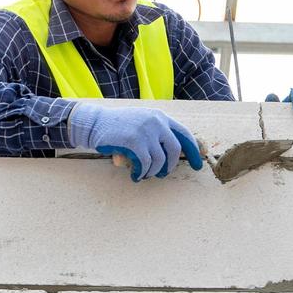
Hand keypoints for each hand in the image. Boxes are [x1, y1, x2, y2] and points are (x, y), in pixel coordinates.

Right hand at [68, 104, 203, 181]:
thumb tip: (173, 155)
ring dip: (153, 172)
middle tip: (163, 174)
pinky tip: (136, 175)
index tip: (198, 164)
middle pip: (174, 149)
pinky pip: (145, 164)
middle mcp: (156, 122)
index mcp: (160, 117)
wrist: (95, 122)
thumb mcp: (141, 122)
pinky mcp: (134, 141)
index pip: (184, 134)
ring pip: (159, 160)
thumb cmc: (118, 126)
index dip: (193, 151)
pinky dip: (142, 173)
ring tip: (145, 174)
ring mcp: (145, 131)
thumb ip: (156, 134)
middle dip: (170, 165)